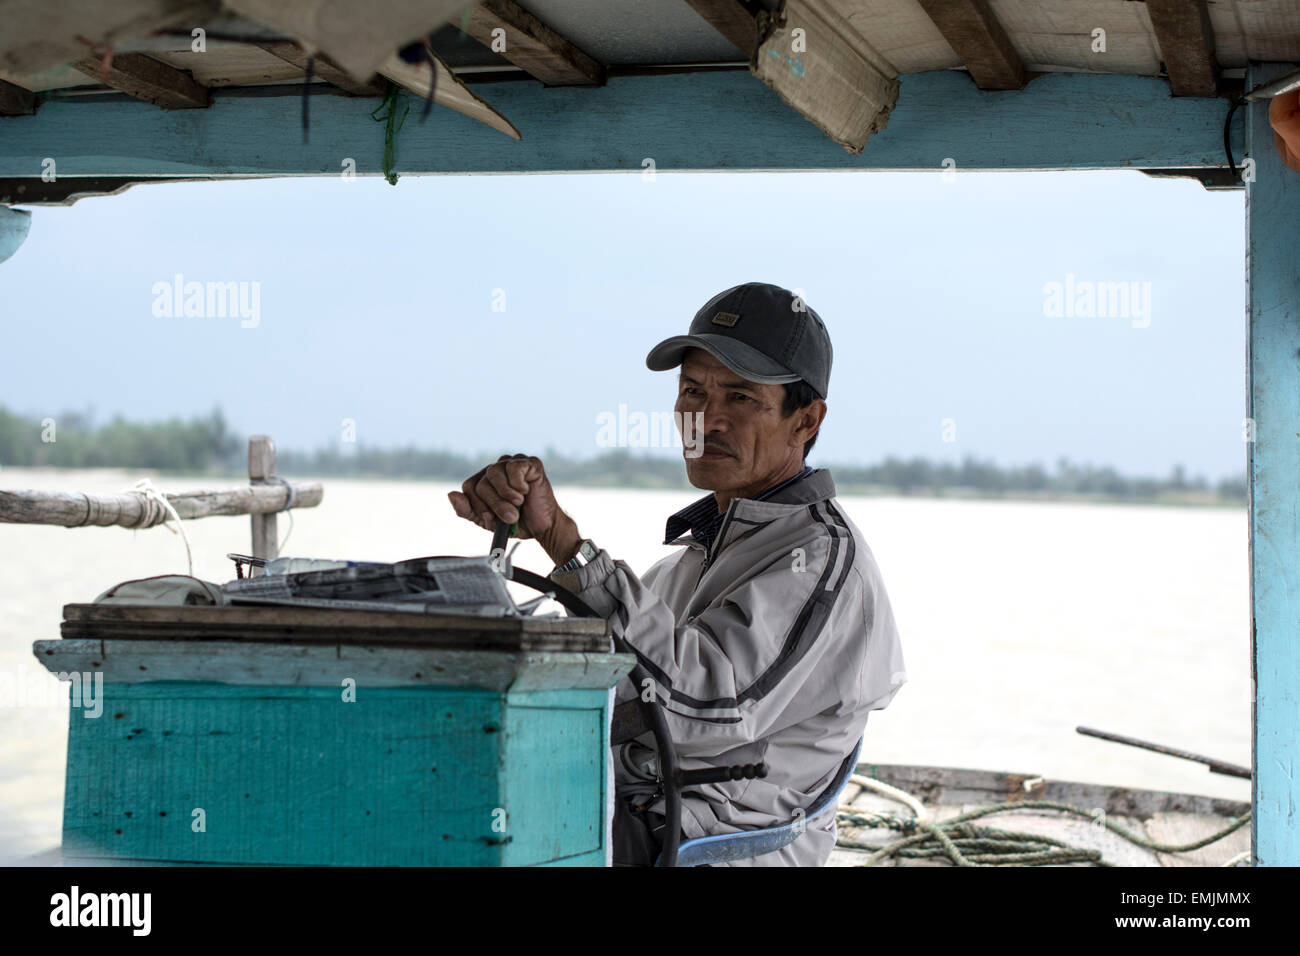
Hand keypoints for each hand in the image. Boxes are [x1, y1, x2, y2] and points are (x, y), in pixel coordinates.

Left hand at [448, 454, 580, 563]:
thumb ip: (468, 511)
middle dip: (495, 504)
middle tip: (510, 516)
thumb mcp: (487, 522)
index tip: (490, 519)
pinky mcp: (529, 463)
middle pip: (481, 482)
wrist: (543, 527)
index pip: (469, 487)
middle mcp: (496, 469)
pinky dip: (518, 483)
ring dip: (506, 495)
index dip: (478, 505)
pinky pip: (514, 467)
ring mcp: (512, 463)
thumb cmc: (517, 523)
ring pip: (494, 472)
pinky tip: (527, 490)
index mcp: (484, 482)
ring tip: (519, 503)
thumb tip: (451, 494)